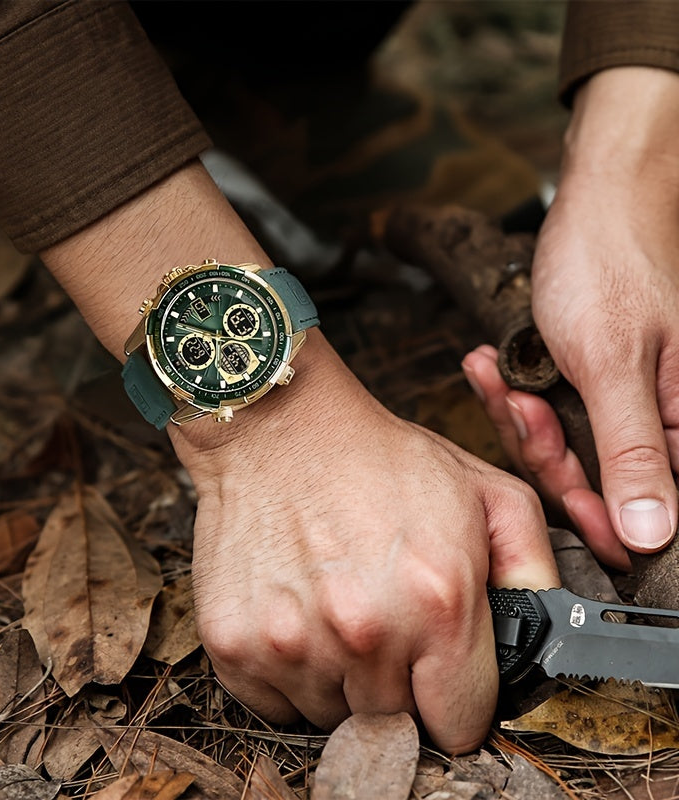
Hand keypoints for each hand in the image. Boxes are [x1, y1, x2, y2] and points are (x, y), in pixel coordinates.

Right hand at [41, 159, 558, 751]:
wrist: (276, 428)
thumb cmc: (375, 458)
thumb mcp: (482, 490)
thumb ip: (532, 570)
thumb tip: (542, 639)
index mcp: (437, 600)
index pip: (460, 724)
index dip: (454, 702)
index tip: (440, 680)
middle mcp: (364, 632)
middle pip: (394, 722)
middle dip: (396, 685)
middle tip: (383, 624)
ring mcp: (291, 643)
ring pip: (332, 716)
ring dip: (339, 679)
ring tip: (334, 611)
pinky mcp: (234, 644)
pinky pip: (275, 704)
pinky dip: (289, 677)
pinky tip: (296, 619)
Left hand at [463, 67, 678, 564]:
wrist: (595, 199)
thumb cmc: (611, 264)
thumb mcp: (616, 364)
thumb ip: (633, 449)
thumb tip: (652, 531)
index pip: (636, 500)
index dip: (592, 512)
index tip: (558, 511)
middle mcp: (653, 416)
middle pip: (584, 472)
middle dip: (537, 442)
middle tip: (517, 401)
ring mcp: (615, 397)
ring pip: (554, 440)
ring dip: (516, 411)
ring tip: (496, 373)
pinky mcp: (584, 378)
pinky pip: (541, 405)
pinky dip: (511, 388)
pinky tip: (492, 364)